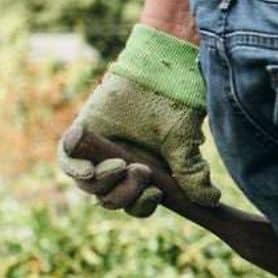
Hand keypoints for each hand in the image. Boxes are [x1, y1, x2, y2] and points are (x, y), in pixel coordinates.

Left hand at [55, 25, 219, 218]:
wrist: (160, 71)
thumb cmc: (174, 104)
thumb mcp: (184, 143)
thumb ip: (192, 173)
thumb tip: (211, 201)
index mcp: (142, 172)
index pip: (134, 204)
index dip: (141, 206)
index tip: (155, 194)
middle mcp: (118, 164)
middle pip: (108, 199)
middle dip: (123, 194)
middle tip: (142, 171)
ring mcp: (98, 149)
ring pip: (88, 185)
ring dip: (103, 182)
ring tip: (122, 164)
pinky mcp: (82, 133)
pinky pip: (66, 159)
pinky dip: (74, 167)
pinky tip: (89, 168)